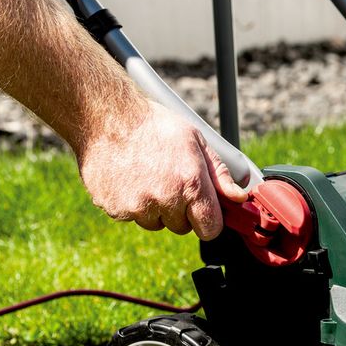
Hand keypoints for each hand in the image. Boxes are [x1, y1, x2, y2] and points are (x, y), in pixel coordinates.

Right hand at [76, 101, 247, 240]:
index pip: (210, 228)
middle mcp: (166, 199)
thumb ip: (219, 174)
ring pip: (155, 223)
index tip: (203, 211)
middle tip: (169, 180)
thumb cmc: (154, 125)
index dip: (208, 220)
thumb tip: (238, 198)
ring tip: (146, 176)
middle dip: (180, 210)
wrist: (107, 117)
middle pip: (182, 227)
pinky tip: (128, 178)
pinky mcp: (116, 209)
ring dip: (154, 208)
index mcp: (191, 183)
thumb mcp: (196, 141)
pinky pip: (130, 217)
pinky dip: (130, 203)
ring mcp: (138, 206)